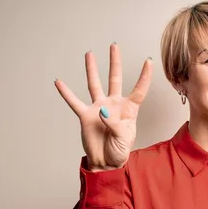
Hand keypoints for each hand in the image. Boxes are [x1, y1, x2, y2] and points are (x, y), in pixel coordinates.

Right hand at [55, 43, 152, 170]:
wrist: (106, 162)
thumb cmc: (119, 150)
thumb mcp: (124, 138)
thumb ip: (115, 124)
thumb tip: (102, 111)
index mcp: (129, 110)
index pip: (138, 90)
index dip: (144, 76)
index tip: (149, 60)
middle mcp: (114, 105)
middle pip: (115, 79)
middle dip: (115, 62)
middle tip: (114, 46)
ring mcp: (99, 108)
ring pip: (95, 84)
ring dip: (92, 69)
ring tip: (89, 54)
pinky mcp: (86, 116)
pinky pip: (74, 102)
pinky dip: (66, 93)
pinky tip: (59, 82)